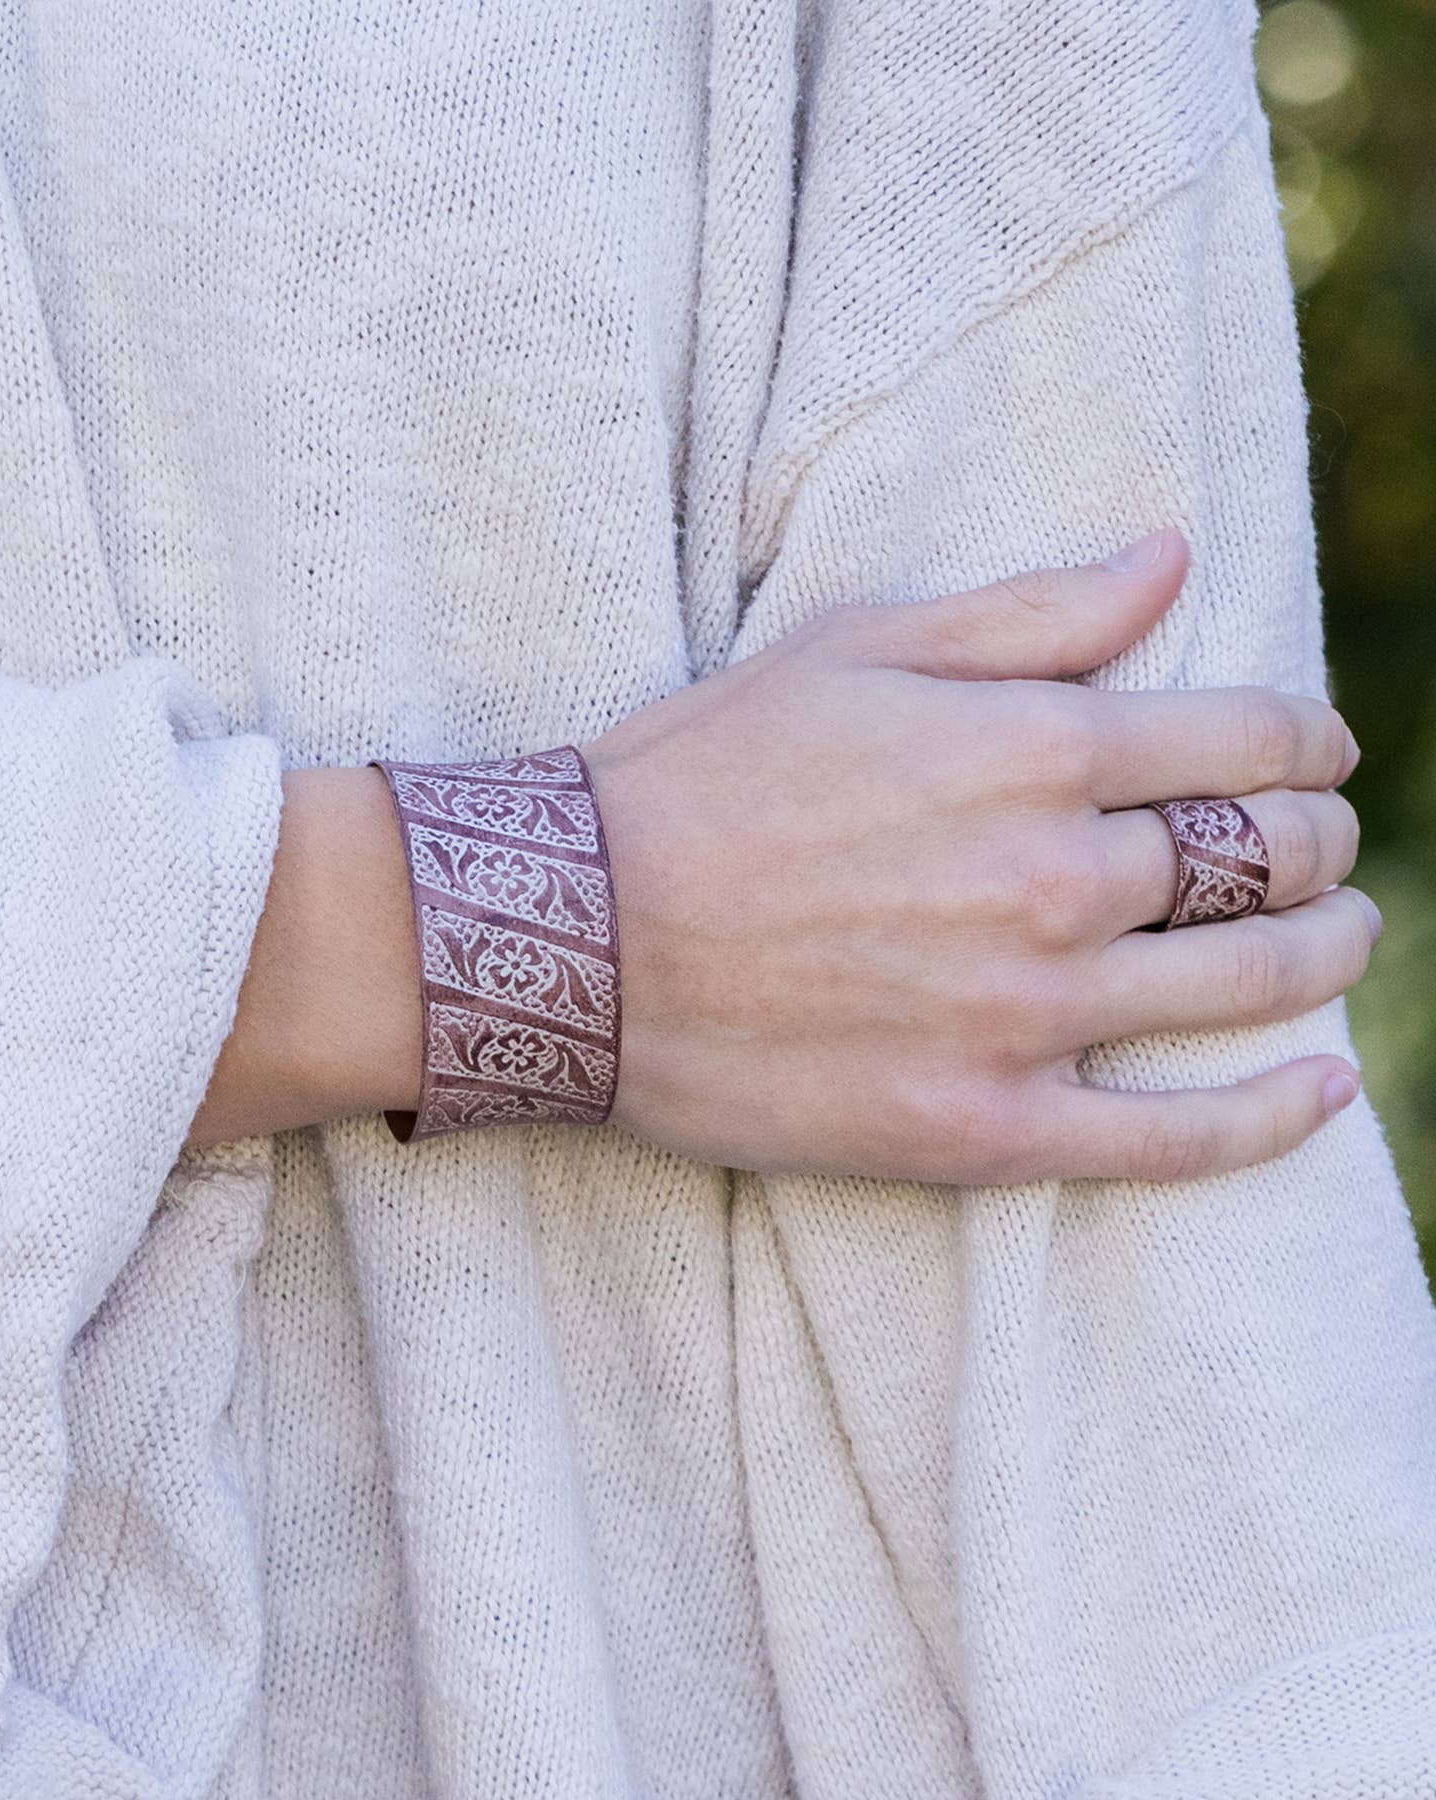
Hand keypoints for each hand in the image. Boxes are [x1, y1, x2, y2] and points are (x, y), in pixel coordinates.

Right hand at [582, 528, 1373, 1182]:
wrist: (571, 938)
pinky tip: (1319, 1095)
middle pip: (1261, 861)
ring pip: (1246, 986)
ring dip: (1323, 954)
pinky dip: (1267, 1118)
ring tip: (1339, 940)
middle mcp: (1055, 882)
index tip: (1319, 753)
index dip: (1308, 742)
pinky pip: (1171, 1141)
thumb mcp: (848, 650)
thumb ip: (1026, 613)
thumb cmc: (695, 778)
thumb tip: (1171, 560)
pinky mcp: (980, 1127)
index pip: (1247, 739)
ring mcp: (1025, 1016)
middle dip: (1314, 843)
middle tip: (1316, 847)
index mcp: (1032, 751)